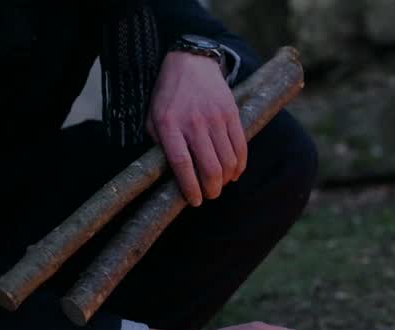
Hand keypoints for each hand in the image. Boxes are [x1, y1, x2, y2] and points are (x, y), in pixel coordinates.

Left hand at [147, 51, 247, 206]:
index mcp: (170, 125)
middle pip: (209, 167)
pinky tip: (234, 172)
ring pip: (228, 161)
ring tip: (221, 184)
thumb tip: (170, 173)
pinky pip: (240, 147)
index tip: (194, 201)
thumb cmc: (169, 95)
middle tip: (210, 195)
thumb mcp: (153, 117)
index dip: (190, 187)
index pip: (182, 164)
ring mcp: (215, 118)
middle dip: (212, 189)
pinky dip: (239, 165)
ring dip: (226, 179)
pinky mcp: (232, 114)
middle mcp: (194, 123)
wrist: (191, 63)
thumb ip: (159, 143)